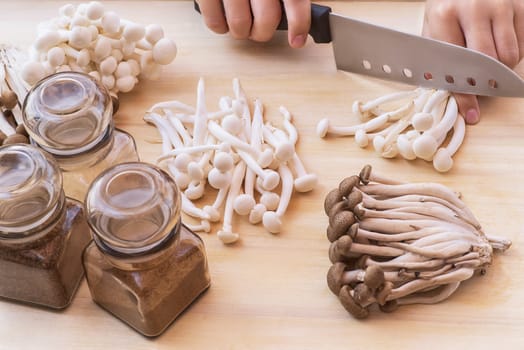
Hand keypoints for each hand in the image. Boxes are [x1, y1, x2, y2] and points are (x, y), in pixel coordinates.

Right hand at [196, 0, 310, 47]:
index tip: (296, 40)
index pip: (293, 0)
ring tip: (241, 23)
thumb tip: (293, 16)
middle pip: (266, 19)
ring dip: (242, 32)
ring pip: (240, 25)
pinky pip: (215, 22)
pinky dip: (221, 28)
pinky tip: (224, 20)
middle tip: (259, 30)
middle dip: (263, 33)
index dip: (298, 23)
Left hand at [423, 0, 523, 123]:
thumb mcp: (433, 30)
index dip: (465, 92)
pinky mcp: (520, 5)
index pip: (457, 63)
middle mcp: (474, 7)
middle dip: (486, 80)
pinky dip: (515, 53)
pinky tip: (500, 45)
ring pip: (510, 55)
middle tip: (480, 84)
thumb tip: (446, 97)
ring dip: (501, 68)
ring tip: (488, 62)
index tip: (471, 110)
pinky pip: (523, 44)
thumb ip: (435, 61)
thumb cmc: (447, 9)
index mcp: (445, 15)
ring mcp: (501, 3)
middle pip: (489, 61)